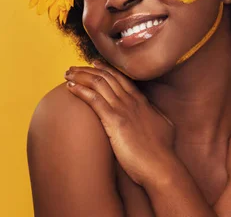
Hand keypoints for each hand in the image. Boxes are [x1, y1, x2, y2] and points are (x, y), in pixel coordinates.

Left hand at [64, 60, 175, 186]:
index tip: (94, 64)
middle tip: (74, 67)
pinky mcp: (114, 121)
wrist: (161, 165)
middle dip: (88, 70)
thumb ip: (155, 116)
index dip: (106, 69)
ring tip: (67, 73)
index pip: (121, 79)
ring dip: (81, 76)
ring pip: (99, 83)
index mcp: (142, 102)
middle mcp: (132, 101)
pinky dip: (80, 90)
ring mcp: (123, 109)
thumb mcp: (164, 127)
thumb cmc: (163, 152)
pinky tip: (69, 87)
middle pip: (107, 77)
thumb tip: (153, 113)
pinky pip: (93, 99)